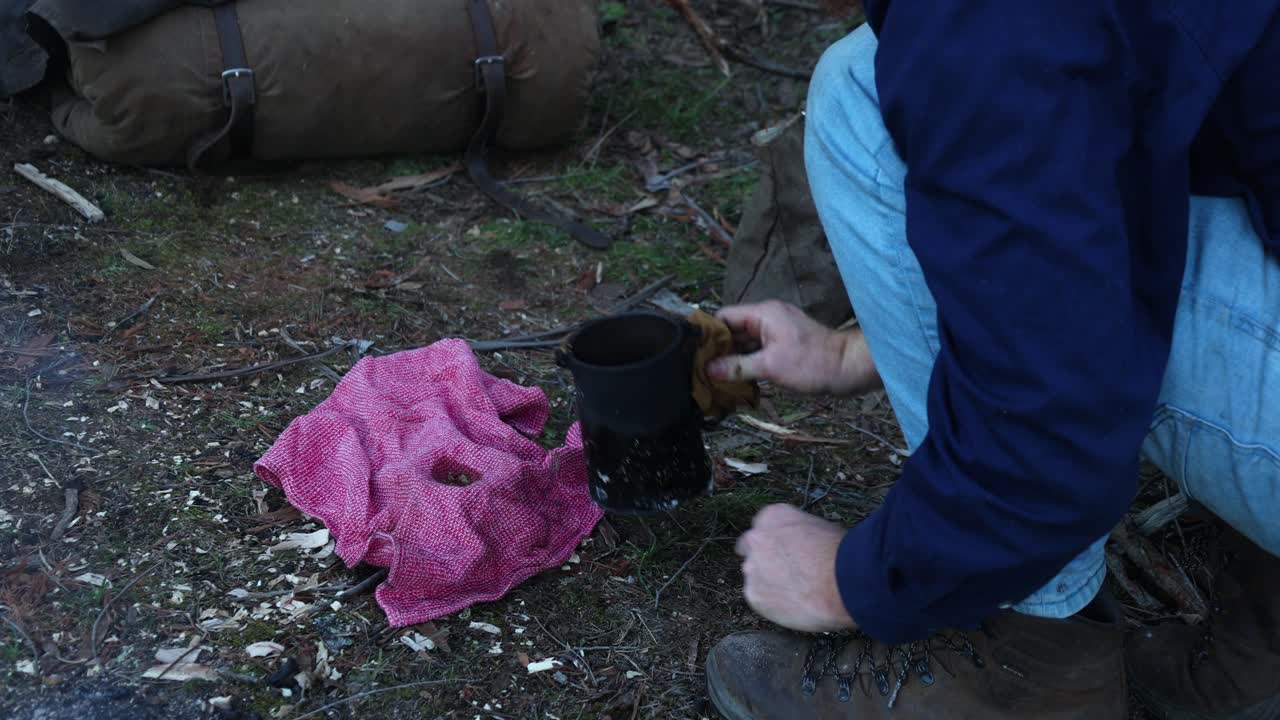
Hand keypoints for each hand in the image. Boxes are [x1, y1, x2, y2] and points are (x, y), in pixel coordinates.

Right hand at [706, 301, 880, 395]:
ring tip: (715, 380)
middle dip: (718, 351)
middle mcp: (768, 318)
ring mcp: (776, 332)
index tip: (695, 354)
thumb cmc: (814, 363)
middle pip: (733, 331)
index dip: (709, 334)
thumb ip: (737, 367)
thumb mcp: (770, 366)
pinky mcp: (784, 346)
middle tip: (702, 371)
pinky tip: (737, 381)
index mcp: (763, 314)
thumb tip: (709, 370)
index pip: (724, 317)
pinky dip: (747, 364)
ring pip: (744, 343)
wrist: (849, 369)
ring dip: (733, 360)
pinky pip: (758, 352)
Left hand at [736, 504, 856, 632]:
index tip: (779, 553)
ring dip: (768, 584)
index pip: (762, 527)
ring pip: (755, 577)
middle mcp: (756, 538)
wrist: (840, 581)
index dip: (772, 542)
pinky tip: (794, 606)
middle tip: (786, 575)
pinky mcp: (753, 595)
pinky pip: (759, 600)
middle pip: (752, 551)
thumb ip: (799, 535)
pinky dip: (772, 604)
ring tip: (796, 594)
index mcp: (772, 516)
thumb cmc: (840, 554)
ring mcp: (752, 567)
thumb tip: (801, 546)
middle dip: (766, 561)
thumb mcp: (821, 528)